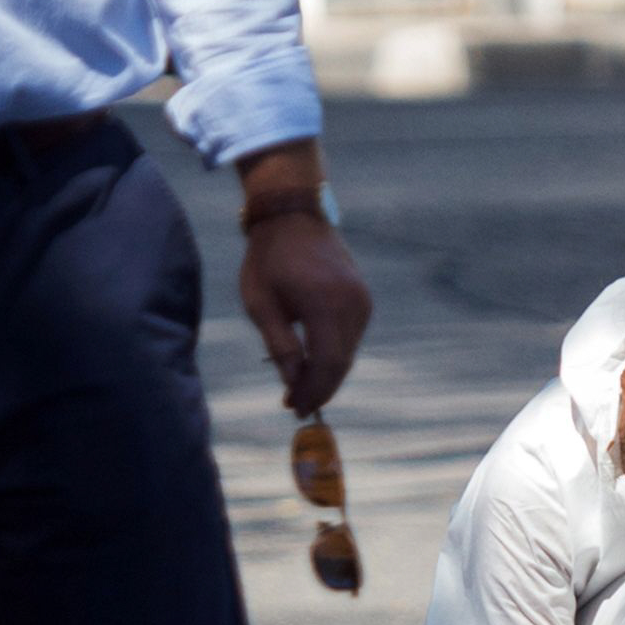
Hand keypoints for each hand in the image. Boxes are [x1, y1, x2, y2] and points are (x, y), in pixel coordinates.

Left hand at [235, 141, 367, 412]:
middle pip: (341, 362)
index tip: (294, 408)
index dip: (312, 390)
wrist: (293, 216)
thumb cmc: (269, 258)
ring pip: (349, 352)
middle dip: (320, 388)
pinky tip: (313, 361)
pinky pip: (351, 337)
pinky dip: (334, 354)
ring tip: (300, 387)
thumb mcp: (261, 303)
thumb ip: (280, 344)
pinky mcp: (363, 299)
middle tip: (296, 405)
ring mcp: (362, 300)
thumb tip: (292, 383)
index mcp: (324, 303)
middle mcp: (351, 303)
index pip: (326, 362)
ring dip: (327, 373)